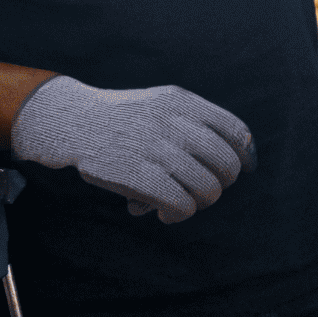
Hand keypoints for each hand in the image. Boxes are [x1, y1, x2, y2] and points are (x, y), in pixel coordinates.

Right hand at [11, 75, 255, 223]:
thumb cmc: (125, 119)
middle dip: (220, 184)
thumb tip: (241, 155)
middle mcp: (173, 122)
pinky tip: (165, 213)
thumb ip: (198, 122)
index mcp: (183, 102)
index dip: (245, 155)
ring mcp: (155, 148)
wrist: (71, 121)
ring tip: (181, 203)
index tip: (244, 169)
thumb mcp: (162, 104)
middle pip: (227, 165)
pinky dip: (179, 214)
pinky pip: (181, 204)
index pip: (236, 131)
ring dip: (198, 203)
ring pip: (208, 189)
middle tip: (202, 190)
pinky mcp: (136, 174)